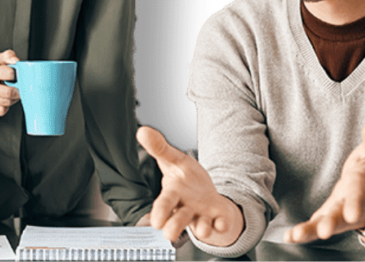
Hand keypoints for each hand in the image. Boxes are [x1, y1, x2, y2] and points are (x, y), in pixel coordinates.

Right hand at [0, 50, 19, 116]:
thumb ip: (8, 56)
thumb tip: (16, 61)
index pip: (8, 73)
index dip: (17, 74)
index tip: (18, 75)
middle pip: (8, 92)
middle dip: (17, 91)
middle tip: (19, 88)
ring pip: (6, 102)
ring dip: (12, 99)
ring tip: (11, 94)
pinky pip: (2, 111)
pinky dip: (5, 107)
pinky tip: (3, 101)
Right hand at [137, 126, 242, 245]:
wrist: (208, 197)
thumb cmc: (187, 180)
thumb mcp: (175, 160)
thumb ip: (160, 148)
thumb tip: (142, 130)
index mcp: (174, 195)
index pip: (164, 203)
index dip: (160, 212)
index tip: (156, 222)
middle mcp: (186, 209)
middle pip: (179, 220)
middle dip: (174, 227)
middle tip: (169, 233)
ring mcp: (203, 216)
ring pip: (200, 227)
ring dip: (202, 228)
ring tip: (203, 228)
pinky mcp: (218, 220)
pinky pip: (221, 225)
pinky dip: (222, 225)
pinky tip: (221, 223)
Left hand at [285, 118, 364, 243]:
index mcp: (361, 189)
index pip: (358, 196)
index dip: (356, 204)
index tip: (353, 214)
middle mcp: (349, 207)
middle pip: (340, 217)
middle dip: (331, 224)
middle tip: (324, 232)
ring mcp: (337, 216)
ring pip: (323, 225)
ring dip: (309, 232)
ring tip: (294, 236)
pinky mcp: (326, 219)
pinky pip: (313, 227)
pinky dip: (302, 234)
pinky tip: (288, 237)